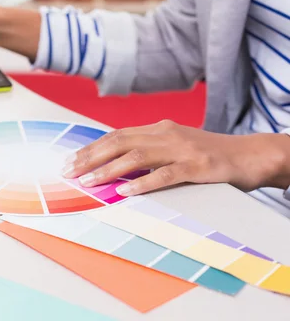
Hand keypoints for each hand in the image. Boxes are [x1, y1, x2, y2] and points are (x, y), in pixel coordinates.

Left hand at [61, 120, 289, 195]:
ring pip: (137, 156)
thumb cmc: (208, 153)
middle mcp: (167, 134)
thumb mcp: (174, 145)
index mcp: (159, 129)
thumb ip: (148, 149)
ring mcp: (182, 150)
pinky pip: (166, 174)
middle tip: (69, 171)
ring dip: (109, 169)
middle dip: (91, 157)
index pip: (116, 135)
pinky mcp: (198, 167)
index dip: (91, 148)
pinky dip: (143, 182)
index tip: (71, 160)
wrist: (250, 154)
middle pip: (120, 142)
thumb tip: (114, 163)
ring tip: (89, 181)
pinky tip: (125, 191)